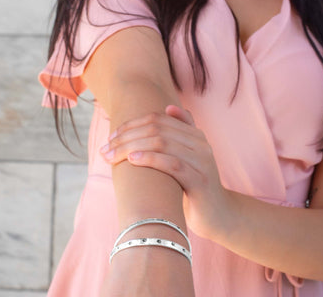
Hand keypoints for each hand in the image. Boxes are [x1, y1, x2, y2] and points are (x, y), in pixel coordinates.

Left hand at [100, 105, 231, 239]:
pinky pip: (173, 164)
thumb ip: (180, 133)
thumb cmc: (194, 184)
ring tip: (111, 156)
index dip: (131, 125)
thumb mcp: (187, 156)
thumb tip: (169, 107)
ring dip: (131, 147)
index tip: (111, 137)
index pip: (158, 118)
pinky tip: (132, 159)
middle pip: (157, 129)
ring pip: (162, 143)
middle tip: (105, 149)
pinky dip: (150, 159)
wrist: (218, 214)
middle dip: (126, 137)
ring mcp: (202, 161)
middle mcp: (200, 143)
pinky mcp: (200, 181)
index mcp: (195, 134)